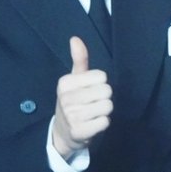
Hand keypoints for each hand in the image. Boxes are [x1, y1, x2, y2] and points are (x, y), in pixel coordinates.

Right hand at [52, 36, 112, 158]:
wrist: (62, 133)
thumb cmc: (72, 101)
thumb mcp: (74, 79)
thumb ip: (79, 59)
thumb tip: (75, 38)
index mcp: (64, 83)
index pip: (102, 76)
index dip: (100, 83)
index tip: (88, 90)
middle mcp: (66, 99)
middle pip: (107, 91)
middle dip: (104, 98)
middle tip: (92, 103)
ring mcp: (72, 116)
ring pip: (108, 106)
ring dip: (104, 111)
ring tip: (92, 113)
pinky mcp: (79, 132)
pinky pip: (105, 122)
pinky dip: (102, 123)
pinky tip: (92, 124)